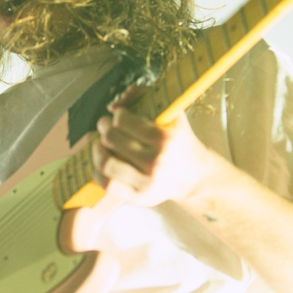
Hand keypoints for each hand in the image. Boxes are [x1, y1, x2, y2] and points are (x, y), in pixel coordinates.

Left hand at [92, 88, 215, 207]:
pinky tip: (100, 164)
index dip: (117, 115)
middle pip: (112, 139)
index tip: (120, 115)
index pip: (123, 120)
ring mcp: (147, 181)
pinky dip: (97, 173)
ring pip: (106, 163)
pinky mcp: (139, 197)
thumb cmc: (179, 140)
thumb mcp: (172, 114)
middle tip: (106, 126)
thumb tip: (113, 105)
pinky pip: (108, 185)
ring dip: (97, 150)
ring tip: (100, 144)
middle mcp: (156, 161)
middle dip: (104, 128)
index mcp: (165, 138)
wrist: (195, 176)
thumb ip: (144, 95)